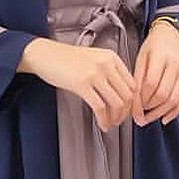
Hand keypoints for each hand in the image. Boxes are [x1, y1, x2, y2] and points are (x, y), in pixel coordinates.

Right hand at [18, 38, 135, 130]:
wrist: (45, 54)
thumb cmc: (65, 58)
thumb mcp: (93, 58)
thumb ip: (109, 71)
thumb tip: (120, 92)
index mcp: (111, 57)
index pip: (132, 83)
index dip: (133, 101)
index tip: (129, 110)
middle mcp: (106, 64)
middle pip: (127, 94)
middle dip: (125, 112)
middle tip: (120, 119)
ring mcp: (95, 74)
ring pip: (117, 103)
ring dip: (116, 118)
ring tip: (111, 123)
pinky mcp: (82, 84)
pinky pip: (100, 107)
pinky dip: (104, 119)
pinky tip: (102, 123)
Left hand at [132, 22, 178, 126]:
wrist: (170, 37)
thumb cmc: (153, 49)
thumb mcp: (140, 60)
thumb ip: (137, 82)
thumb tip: (134, 108)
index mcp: (160, 56)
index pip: (151, 83)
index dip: (141, 100)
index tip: (134, 109)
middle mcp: (176, 64)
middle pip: (163, 94)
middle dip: (150, 110)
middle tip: (140, 117)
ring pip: (174, 100)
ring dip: (160, 113)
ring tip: (149, 118)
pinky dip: (174, 112)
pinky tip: (164, 117)